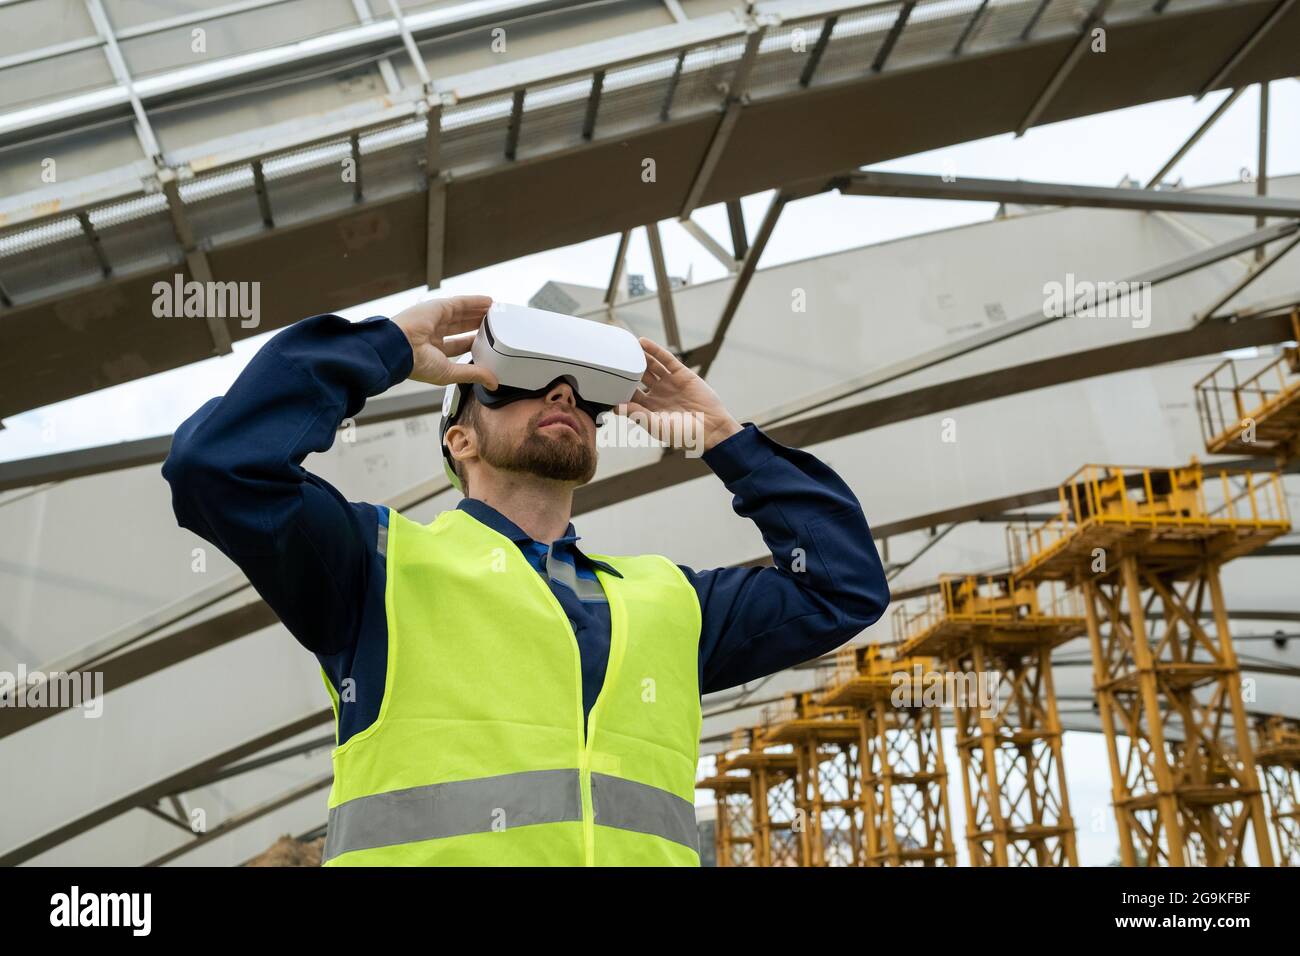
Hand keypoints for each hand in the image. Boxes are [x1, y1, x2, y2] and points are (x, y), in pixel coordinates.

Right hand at [390, 294, 499, 388]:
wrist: (399, 348)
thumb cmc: (415, 364)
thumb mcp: (450, 373)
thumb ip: (472, 375)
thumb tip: (492, 382)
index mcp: (433, 350)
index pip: (459, 345)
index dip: (473, 342)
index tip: (487, 342)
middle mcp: (433, 333)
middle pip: (461, 327)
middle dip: (477, 325)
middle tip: (494, 324)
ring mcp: (434, 319)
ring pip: (462, 313)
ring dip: (478, 311)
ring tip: (494, 311)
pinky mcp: (438, 307)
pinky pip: (461, 302)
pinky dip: (475, 301)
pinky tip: (488, 301)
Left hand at [616, 338, 742, 452]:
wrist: (712, 429)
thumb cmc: (685, 435)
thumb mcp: (658, 427)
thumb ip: (638, 415)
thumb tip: (616, 407)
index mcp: (649, 409)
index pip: (629, 395)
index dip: (617, 387)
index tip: (603, 379)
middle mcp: (657, 395)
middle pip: (637, 378)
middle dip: (625, 369)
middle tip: (610, 358)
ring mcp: (669, 383)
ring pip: (650, 366)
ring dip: (638, 356)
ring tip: (625, 346)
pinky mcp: (682, 374)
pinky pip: (666, 360)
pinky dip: (654, 350)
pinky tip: (642, 342)